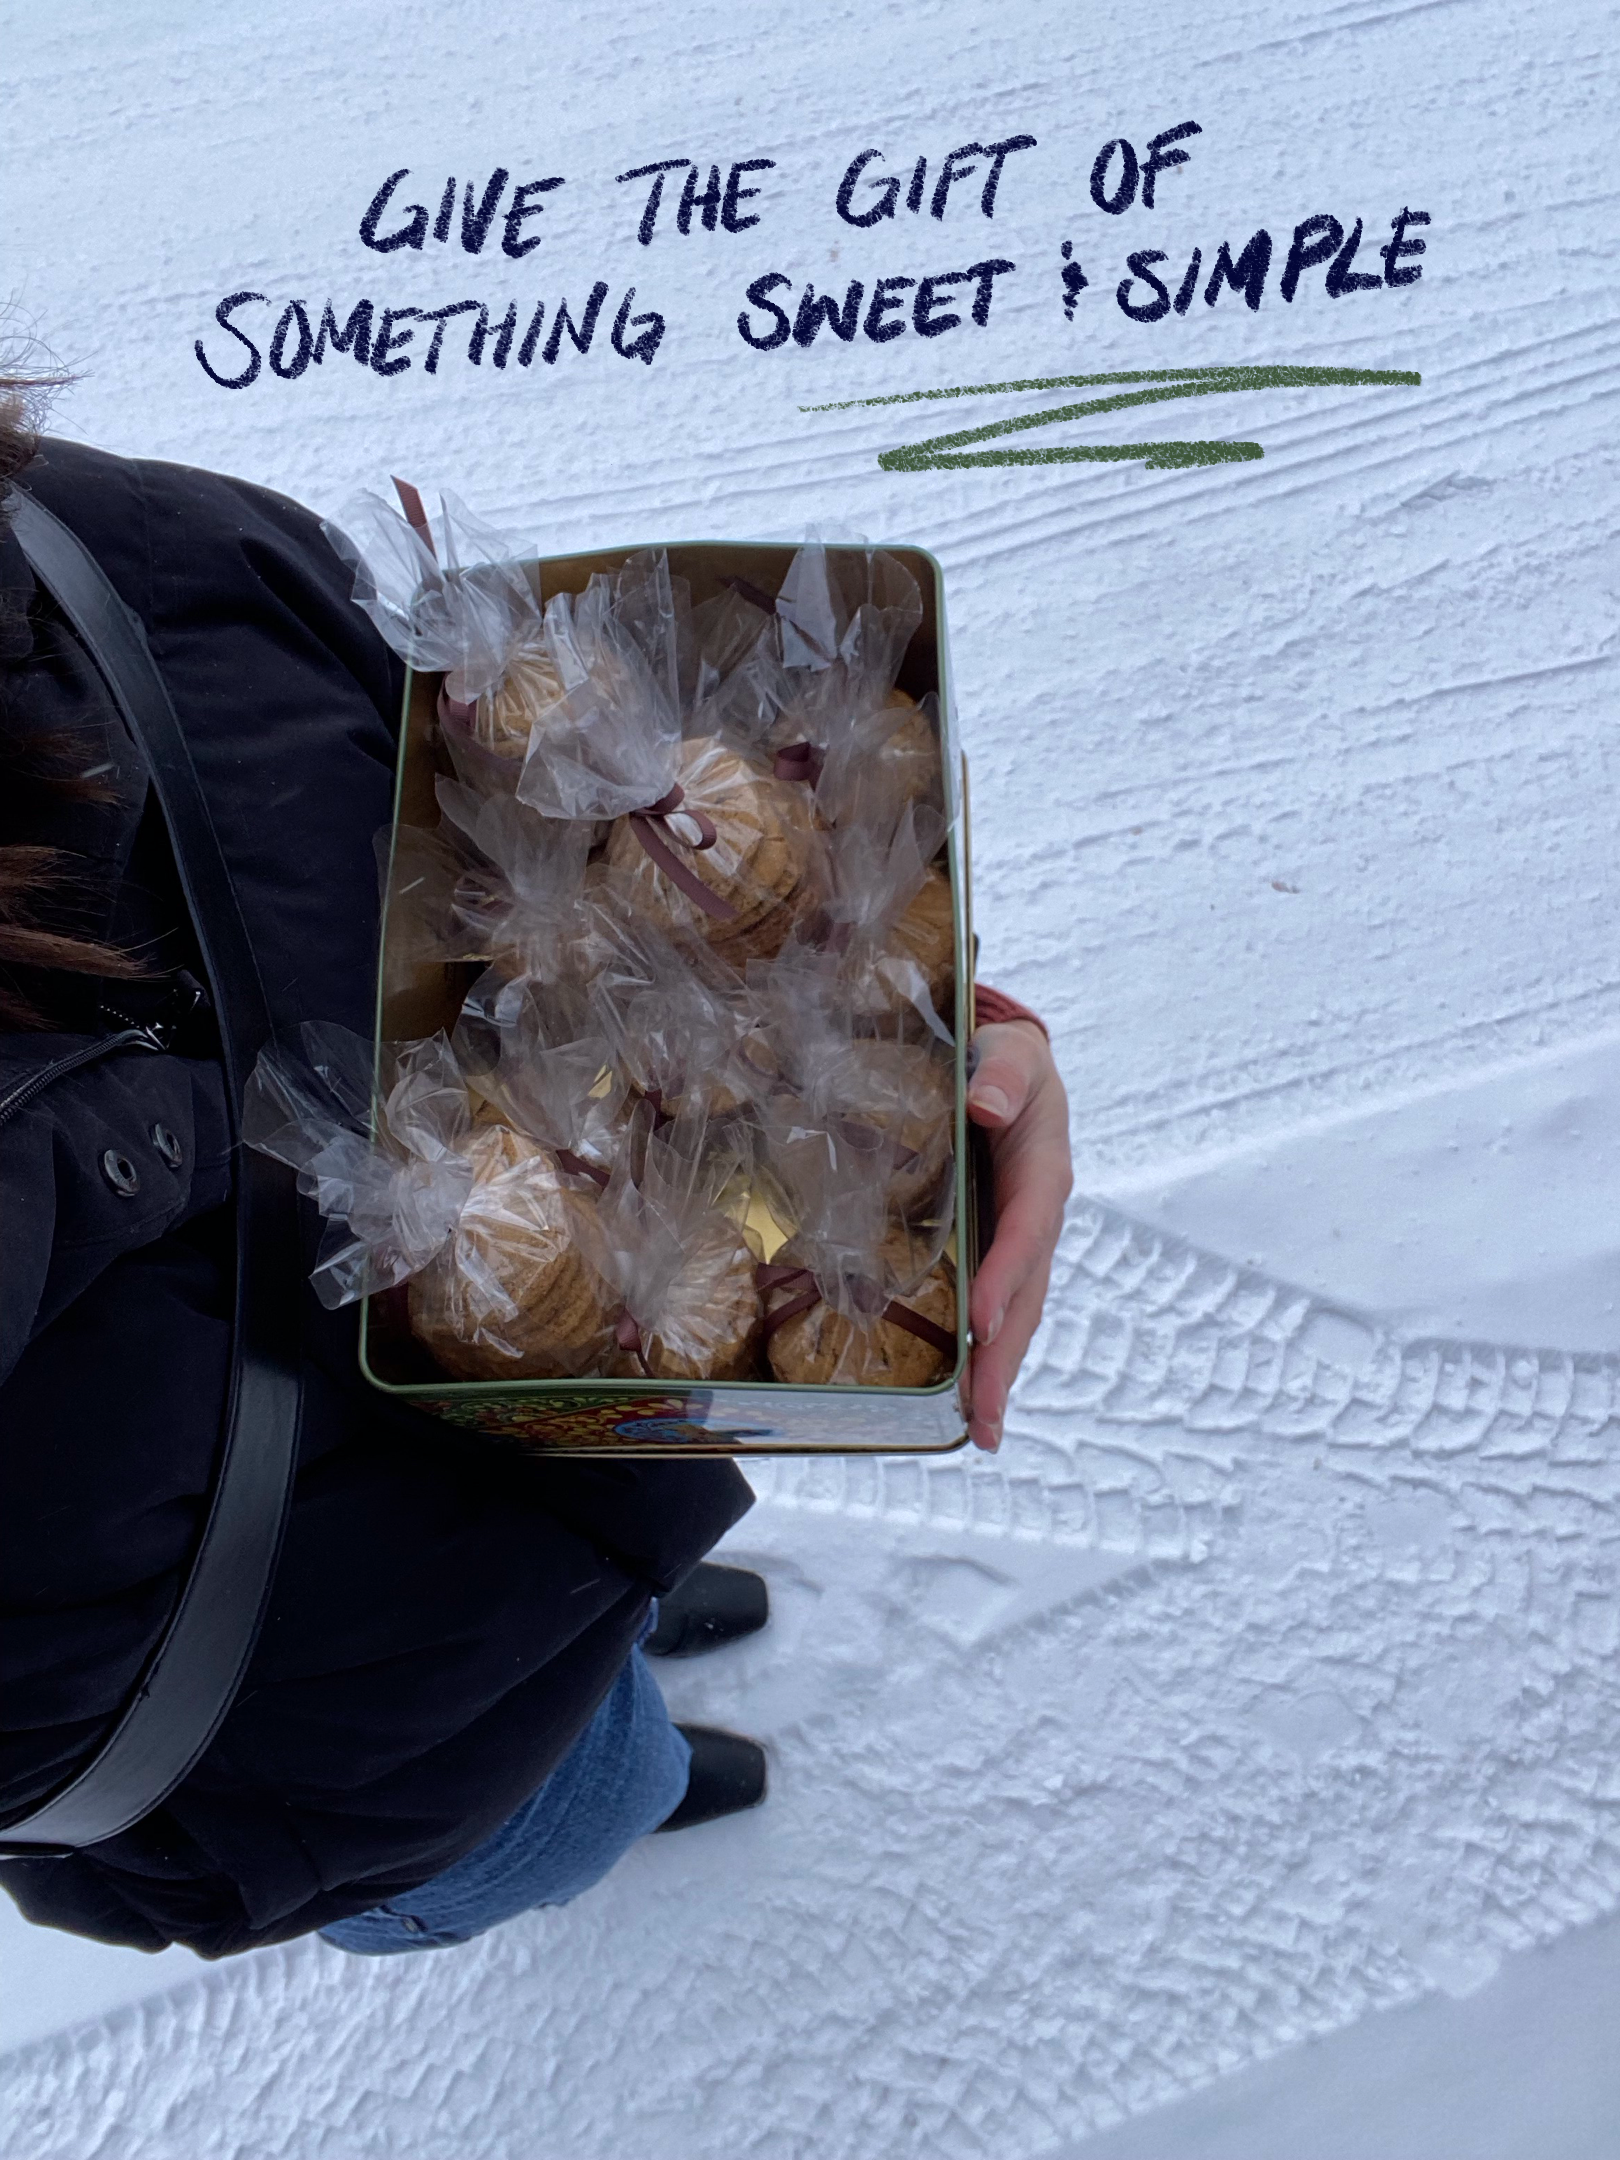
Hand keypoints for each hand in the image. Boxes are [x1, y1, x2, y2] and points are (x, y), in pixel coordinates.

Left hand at [965, 1019, 1071, 1451]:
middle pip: (1026, 1296)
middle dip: (1006, 1358)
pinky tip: (960, 1399)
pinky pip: (990, 1305)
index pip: (1024, 1232)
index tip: (980, 1322)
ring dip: (997, 1372)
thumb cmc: (1004, 1060)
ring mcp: (1016, 1243)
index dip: (1004, 1276)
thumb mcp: (1011, 1055)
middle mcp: (1036, 1219)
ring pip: (1014, 1314)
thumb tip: (988, 1105)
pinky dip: (980, 1353)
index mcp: (1043, 1172)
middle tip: (985, 1419)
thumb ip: (1004, 1075)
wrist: (1001, 1067)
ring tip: (980, 1431)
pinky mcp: (992, 1252)